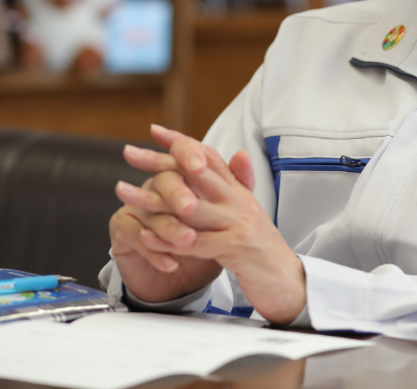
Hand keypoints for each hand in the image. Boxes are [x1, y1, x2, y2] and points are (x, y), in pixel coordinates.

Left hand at [116, 126, 306, 323]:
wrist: (292, 285)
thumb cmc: (265, 255)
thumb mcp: (250, 217)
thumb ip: (237, 190)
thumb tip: (238, 154)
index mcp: (241, 194)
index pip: (210, 158)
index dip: (184, 143)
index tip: (157, 132)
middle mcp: (240, 202)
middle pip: (196, 173)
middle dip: (160, 161)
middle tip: (129, 153)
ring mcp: (238, 224)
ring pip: (189, 206)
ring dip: (152, 199)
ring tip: (124, 193)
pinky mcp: (236, 249)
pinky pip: (194, 242)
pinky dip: (167, 238)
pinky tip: (145, 234)